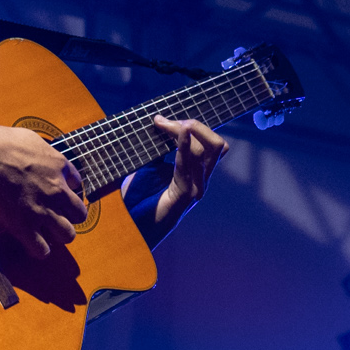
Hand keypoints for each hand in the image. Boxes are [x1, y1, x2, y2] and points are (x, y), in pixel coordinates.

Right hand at [0, 122, 82, 260]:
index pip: (77, 185)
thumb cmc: (1, 142)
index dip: (67, 192)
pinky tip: (31, 245)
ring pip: (67, 235)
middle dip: (68, 216)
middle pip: (79, 214)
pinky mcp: (24, 226)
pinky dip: (39, 250)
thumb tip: (43, 158)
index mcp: (59, 167)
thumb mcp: (33, 140)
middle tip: (55, 217)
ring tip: (46, 234)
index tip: (56, 195)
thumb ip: (44, 154)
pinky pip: (42, 249)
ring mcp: (43, 210)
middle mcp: (57, 191)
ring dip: (58, 235)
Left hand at [141, 113, 228, 238]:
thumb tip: (155, 127)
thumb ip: (156, 151)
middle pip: (216, 144)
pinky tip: (178, 132)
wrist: (133, 230)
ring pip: (207, 150)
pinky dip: (184, 145)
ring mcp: (196, 188)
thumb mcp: (148, 169)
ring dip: (185, 131)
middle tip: (168, 123)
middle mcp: (201, 180)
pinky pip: (190, 164)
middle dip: (194, 125)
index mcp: (195, 174)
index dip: (190, 125)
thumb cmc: (138, 202)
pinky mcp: (185, 195)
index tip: (159, 119)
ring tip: (164, 125)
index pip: (208, 143)